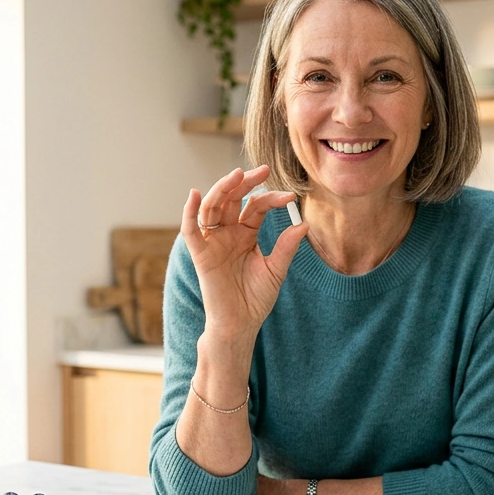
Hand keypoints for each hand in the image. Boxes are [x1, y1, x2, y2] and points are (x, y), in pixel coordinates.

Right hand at [182, 166, 308, 341]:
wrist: (241, 324)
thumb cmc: (255, 300)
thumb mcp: (275, 270)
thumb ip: (286, 247)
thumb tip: (303, 224)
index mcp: (245, 234)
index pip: (255, 207)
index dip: (271, 198)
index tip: (290, 197)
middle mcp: (227, 234)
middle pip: (232, 199)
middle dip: (246, 182)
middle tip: (263, 170)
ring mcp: (213, 242)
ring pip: (212, 207)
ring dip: (222, 188)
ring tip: (237, 174)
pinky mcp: (200, 255)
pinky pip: (190, 230)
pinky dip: (189, 212)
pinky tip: (194, 194)